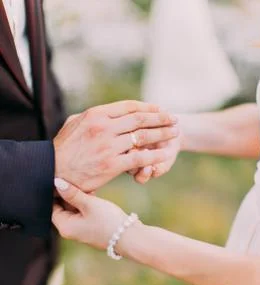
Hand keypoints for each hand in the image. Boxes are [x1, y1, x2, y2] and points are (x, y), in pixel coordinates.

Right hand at [53, 101, 178, 192]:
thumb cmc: (63, 148)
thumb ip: (92, 116)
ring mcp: (109, 146)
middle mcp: (104, 127)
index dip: (148, 107)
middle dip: (160, 119)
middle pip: (140, 119)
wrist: (52, 171)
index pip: (129, 107)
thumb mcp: (74, 123)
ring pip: (143, 137)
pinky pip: (139, 158)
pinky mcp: (112, 165)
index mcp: (96, 115)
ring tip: (175, 134)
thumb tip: (107, 112)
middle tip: (174, 119)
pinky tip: (165, 154)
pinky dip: (154, 155)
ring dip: (162, 134)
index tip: (160, 109)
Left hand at [53, 179, 130, 250]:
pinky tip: (94, 196)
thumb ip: (72, 193)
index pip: (51, 207)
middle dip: (69, 195)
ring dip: (78, 199)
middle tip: (77, 182)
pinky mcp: (90, 229)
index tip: (64, 180)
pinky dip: (85, 204)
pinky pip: (82, 213)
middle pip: (62, 208)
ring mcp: (81, 230)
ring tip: (88, 189)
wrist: (129, 237)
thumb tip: (57, 182)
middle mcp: (70, 230)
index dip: (56, 192)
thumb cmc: (108, 221)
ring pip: (73, 209)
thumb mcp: (89, 204)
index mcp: (65, 227)